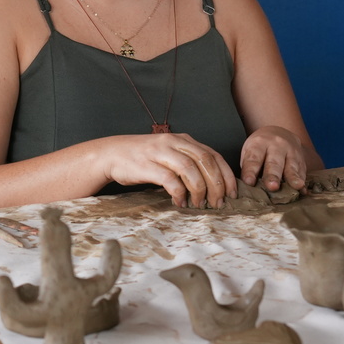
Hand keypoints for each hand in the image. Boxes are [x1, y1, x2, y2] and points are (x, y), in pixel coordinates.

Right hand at [103, 134, 237, 208]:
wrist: (110, 154)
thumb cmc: (142, 157)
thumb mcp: (169, 153)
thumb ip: (188, 161)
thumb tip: (212, 183)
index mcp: (183, 139)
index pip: (213, 155)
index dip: (225, 174)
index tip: (232, 192)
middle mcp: (174, 142)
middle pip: (206, 161)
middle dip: (216, 184)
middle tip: (218, 202)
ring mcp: (160, 152)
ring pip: (190, 169)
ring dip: (200, 190)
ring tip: (200, 205)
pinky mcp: (147, 165)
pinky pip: (170, 180)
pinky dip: (179, 193)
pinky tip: (180, 203)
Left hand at [240, 126, 308, 192]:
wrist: (280, 134)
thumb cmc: (260, 148)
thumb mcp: (250, 150)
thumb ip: (248, 167)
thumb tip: (247, 187)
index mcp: (259, 143)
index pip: (254, 158)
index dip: (251, 171)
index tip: (248, 182)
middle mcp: (276, 146)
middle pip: (274, 163)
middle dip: (273, 176)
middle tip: (272, 187)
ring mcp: (291, 152)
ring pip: (291, 166)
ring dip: (293, 178)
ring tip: (296, 186)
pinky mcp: (301, 160)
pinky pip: (302, 172)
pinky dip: (302, 181)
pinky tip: (303, 190)